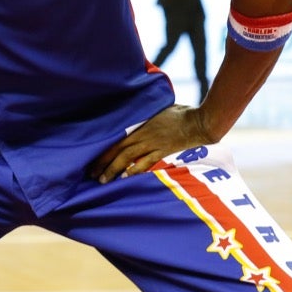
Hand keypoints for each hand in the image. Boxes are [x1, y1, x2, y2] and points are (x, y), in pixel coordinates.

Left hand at [89, 105, 214, 184]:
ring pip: (129, 158)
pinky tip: (125, 178)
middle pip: (119, 151)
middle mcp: (144, 136)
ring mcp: (153, 145)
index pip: (116, 139)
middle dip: (104, 164)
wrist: (199, 123)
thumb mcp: (158, 110)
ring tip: (103, 180)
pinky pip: (146, 162)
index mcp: (140, 125)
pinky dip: (135, 170)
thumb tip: (136, 119)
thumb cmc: (180, 113)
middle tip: (92, 175)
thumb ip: (145, 118)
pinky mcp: (164, 152)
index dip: (103, 151)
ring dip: (115, 170)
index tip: (92, 160)